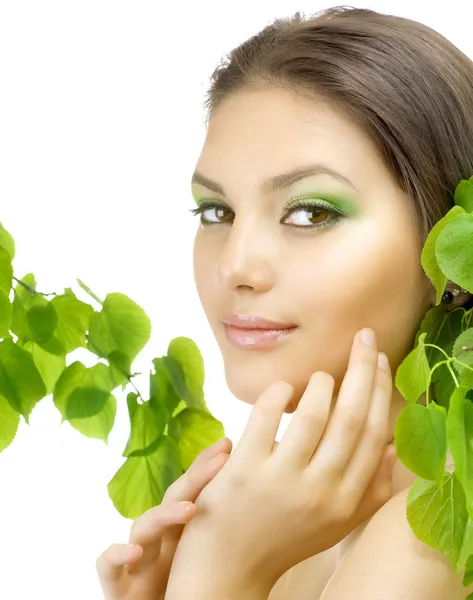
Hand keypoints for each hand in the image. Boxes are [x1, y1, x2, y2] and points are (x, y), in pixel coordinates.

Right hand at [96, 436, 231, 599]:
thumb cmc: (186, 593)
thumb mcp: (205, 561)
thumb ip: (220, 534)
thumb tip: (258, 503)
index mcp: (181, 533)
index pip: (192, 491)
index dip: (206, 467)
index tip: (226, 445)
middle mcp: (159, 540)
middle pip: (172, 500)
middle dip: (195, 478)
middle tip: (220, 461)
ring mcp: (137, 560)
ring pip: (143, 527)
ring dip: (163, 515)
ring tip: (188, 510)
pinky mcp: (117, 587)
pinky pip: (108, 565)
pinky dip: (117, 554)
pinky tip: (135, 551)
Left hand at [166, 328, 396, 597]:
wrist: (229, 568)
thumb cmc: (284, 537)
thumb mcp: (336, 522)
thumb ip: (371, 491)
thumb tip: (394, 448)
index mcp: (346, 500)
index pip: (374, 434)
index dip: (380, 391)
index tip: (380, 360)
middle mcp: (320, 491)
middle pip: (351, 417)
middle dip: (362, 369)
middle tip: (363, 338)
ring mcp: (281, 481)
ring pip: (314, 414)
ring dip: (320, 384)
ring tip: (319, 377)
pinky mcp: (244, 472)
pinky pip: (266, 418)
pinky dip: (277, 395)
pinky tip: (280, 390)